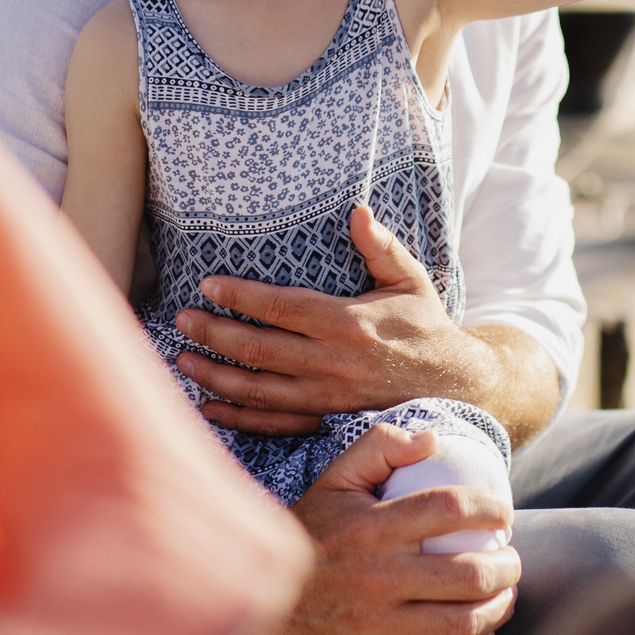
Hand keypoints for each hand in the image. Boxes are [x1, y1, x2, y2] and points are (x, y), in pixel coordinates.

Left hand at [175, 205, 479, 436]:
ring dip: (214, 375)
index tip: (208, 285)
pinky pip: (273, 424)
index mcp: (347, 322)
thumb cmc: (426, 325)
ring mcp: (326, 397)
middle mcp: (331, 362)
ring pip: (256, 390)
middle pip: (257, 349)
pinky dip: (237, 417)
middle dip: (213, 333)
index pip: (279, 307)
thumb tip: (357, 210)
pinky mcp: (326, 420)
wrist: (454, 384)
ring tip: (183, 359)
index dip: (239, 296)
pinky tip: (208, 406)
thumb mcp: (410, 279)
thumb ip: (381, 246)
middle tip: (180, 319)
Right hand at [271, 422, 518, 634]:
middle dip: (507, 566)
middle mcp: (378, 577)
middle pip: (470, 574)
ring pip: (462, 624)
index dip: (491, 509)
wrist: (261, 598)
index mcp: (374, 528)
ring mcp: (376, 625)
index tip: (502, 515)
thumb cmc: (311, 532)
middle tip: (511, 559)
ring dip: (498, 608)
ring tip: (505, 593)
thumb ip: (380, 446)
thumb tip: (431, 439)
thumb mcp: (336, 480)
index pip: (452, 509)